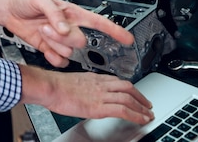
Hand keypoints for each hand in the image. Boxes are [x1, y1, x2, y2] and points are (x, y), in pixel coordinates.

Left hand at [0, 0, 133, 66]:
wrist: (7, 10)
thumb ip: (55, 13)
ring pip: (69, 52)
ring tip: (41, 30)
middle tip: (46, 26)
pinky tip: (44, 46)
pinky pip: (60, 61)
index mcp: (71, 12)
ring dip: (54, 44)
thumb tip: (65, 27)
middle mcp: (68, 27)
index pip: (98, 22)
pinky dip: (52, 56)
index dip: (114, 30)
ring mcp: (59, 40)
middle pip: (81, 41)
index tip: (128, 39)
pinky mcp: (49, 49)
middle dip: (64, 37)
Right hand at [18, 66, 153, 124]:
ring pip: (129, 98)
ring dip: (141, 108)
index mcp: (94, 78)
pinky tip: (141, 119)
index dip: (130, 88)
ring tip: (147, 114)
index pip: (117, 81)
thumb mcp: (73, 82)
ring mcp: (101, 95)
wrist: (49, 87)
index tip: (134, 94)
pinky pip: (123, 110)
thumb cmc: (55, 86)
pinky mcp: (99, 107)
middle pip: (128, 87)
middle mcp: (100, 85)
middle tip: (147, 104)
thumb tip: (85, 95)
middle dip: (140, 96)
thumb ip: (84, 87)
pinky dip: (136, 115)